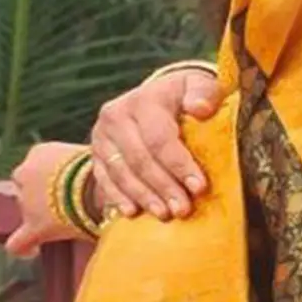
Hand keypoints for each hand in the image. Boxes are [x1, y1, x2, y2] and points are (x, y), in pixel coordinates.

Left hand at [5, 142, 93, 259]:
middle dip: (41, 197)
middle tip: (65, 205)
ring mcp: (26, 202)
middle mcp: (26, 173)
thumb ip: (80, 165)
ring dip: (40, 217)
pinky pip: (18, 243)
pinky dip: (24, 248)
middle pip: (27, 187)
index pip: (36, 166)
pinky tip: (33, 251)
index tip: (62, 186)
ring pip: (25, 211)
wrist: (100, 188)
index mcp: (39, 153)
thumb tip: (95, 173)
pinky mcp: (33, 227)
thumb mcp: (89, 156)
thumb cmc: (103, 169)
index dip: (48, 178)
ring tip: (62, 226)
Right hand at [90, 64, 224, 220]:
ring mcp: (102, 135)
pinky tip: (132, 213)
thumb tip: (201, 108)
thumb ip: (204, 93)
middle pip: (139, 158)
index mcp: (144, 100)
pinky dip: (118, 197)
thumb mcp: (198, 86)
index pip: (160, 137)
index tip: (199, 187)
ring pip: (121, 172)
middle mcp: (117, 115)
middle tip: (183, 209)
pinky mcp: (96, 153)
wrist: (156, 98)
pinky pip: (104, 179)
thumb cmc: (185, 97)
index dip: (179, 164)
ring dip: (143, 196)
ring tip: (165, 214)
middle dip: (163, 187)